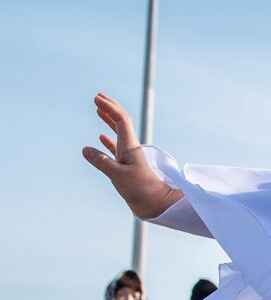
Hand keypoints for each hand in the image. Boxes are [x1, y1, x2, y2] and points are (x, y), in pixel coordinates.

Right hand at [81, 94, 182, 218]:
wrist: (155, 203)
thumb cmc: (140, 189)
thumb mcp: (117, 175)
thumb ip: (101, 161)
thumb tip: (85, 149)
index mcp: (130, 146)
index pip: (121, 120)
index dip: (109, 107)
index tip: (96, 99)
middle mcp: (130, 148)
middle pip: (121, 122)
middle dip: (110, 107)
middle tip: (98, 96)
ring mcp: (129, 156)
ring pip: (118, 132)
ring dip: (108, 119)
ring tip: (98, 109)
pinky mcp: (127, 166)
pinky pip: (115, 148)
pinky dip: (108, 139)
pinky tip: (100, 136)